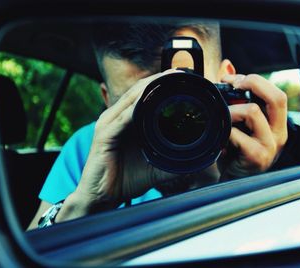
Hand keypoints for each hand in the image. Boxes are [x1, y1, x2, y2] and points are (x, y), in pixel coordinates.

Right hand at [56, 70, 180, 220]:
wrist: (102, 198)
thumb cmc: (126, 180)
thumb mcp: (155, 165)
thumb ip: (173, 158)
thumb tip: (198, 158)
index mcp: (126, 120)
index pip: (144, 95)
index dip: (162, 84)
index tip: (183, 78)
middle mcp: (116, 118)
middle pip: (138, 91)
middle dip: (159, 79)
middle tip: (180, 72)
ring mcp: (108, 125)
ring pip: (131, 99)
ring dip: (150, 87)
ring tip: (168, 78)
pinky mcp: (104, 136)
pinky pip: (122, 118)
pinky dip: (136, 107)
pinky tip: (148, 99)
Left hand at [220, 74, 287, 177]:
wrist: (230, 182)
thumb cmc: (234, 152)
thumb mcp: (237, 121)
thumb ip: (235, 93)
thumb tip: (227, 65)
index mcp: (277, 124)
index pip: (277, 94)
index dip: (255, 81)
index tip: (232, 80)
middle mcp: (279, 134)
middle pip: (277, 97)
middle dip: (252, 83)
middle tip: (232, 85)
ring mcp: (270, 147)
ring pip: (254, 112)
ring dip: (232, 110)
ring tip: (222, 119)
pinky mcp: (257, 157)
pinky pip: (238, 134)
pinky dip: (225, 131)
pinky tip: (220, 140)